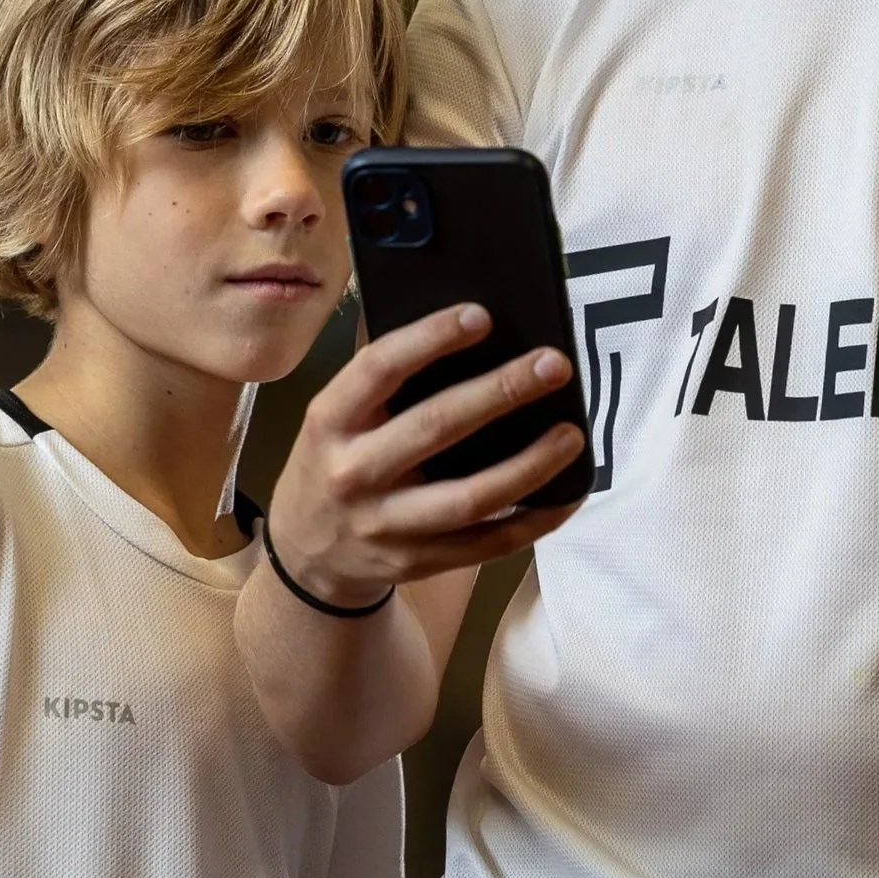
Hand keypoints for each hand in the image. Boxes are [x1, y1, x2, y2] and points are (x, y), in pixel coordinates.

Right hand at [267, 302, 583, 606]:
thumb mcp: (333, 419)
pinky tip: (567, 494)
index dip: (430, 338)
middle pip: (436, 427)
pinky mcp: (418, 561)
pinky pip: (489, 543)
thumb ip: (382, 384)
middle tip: (553, 365)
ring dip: (530, 465)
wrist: (306, 554)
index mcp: (330, 422)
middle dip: (500, 392)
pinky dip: (534, 520)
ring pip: (471, 497)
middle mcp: (354, 473)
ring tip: (572, 434)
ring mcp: (386, 525)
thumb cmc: (333, 462)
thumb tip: (468, 334)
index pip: (380, 369)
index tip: (480, 316)